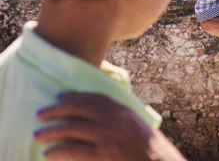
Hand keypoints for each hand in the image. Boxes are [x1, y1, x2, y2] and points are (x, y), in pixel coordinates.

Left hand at [34, 92, 185, 160]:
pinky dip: (60, 151)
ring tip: (39, 135)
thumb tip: (96, 112)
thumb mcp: (134, 122)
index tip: (59, 97)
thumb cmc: (147, 145)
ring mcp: (107, 136)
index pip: (92, 98)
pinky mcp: (103, 154)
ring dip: (52, 131)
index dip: (73, 97)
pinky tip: (49, 153)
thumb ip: (117, 115)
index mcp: (121, 109)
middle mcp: (113, 119)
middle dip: (56, 111)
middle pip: (78, 110)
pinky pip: (75, 150)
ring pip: (72, 129)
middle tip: (40, 114)